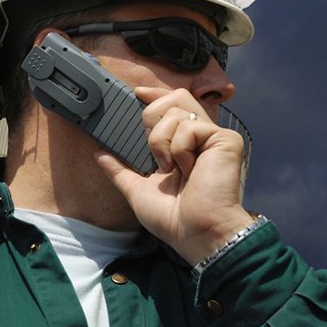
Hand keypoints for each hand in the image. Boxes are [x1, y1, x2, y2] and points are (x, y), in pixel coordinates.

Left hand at [95, 87, 252, 263]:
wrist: (195, 232)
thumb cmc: (174, 219)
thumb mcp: (138, 190)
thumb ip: (121, 170)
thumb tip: (100, 154)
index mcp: (184, 147)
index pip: (173, 106)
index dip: (155, 95)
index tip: (136, 94)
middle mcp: (201, 138)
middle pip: (176, 97)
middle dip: (153, 118)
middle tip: (155, 152)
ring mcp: (215, 138)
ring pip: (177, 111)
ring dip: (162, 143)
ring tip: (172, 169)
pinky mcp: (226, 140)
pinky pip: (190, 127)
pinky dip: (179, 149)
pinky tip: (188, 169)